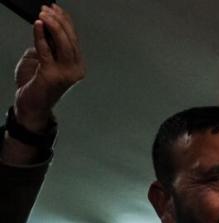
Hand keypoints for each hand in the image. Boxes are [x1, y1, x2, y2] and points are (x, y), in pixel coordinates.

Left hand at [13, 5, 84, 131]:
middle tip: (48, 9)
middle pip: (71, 40)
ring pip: (64, 44)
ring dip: (53, 26)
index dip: (66, 21)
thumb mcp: (43, 58)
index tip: (56, 8)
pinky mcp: (52, 76)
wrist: (31, 105)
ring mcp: (66, 74)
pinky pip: (47, 51)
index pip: (74, 38)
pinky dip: (41, 36)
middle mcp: (75, 70)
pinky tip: (38, 26)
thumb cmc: (36, 85)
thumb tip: (46, 28)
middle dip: (59, 21)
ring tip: (44, 15)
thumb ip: (48, 45)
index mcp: (76, 65)